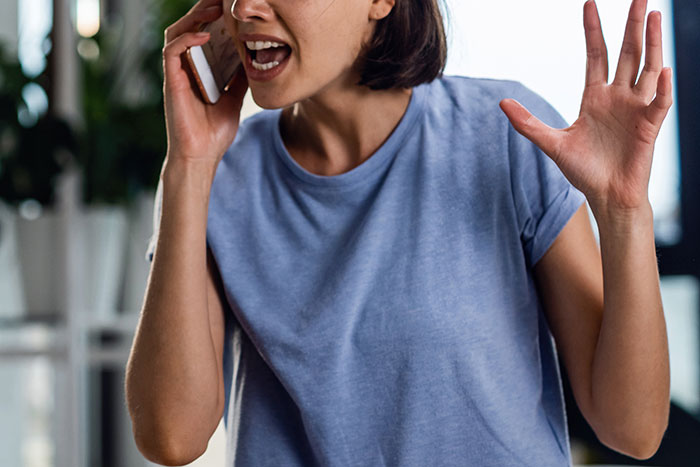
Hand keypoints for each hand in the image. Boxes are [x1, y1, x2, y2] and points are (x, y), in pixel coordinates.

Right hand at [162, 0, 247, 165]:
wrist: (202, 156)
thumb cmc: (215, 132)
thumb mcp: (236, 99)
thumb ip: (240, 78)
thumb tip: (255, 60)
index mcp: (199, 69)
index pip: (203, 33)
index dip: (215, 17)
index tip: (231, 7)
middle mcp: (185, 67)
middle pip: (189, 26)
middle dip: (204, 9)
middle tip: (223, 0)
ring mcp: (176, 73)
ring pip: (177, 32)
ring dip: (194, 17)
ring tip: (214, 8)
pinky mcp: (171, 82)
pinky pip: (172, 51)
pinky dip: (187, 40)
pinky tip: (204, 35)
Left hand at [499, 0, 672, 214]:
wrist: (606, 196)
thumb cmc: (583, 170)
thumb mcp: (551, 144)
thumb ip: (528, 123)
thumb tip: (502, 103)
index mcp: (595, 98)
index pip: (596, 55)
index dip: (593, 30)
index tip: (589, 3)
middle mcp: (618, 97)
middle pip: (627, 53)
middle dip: (630, 25)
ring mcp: (636, 109)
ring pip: (648, 68)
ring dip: (652, 43)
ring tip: (652, 15)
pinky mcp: (649, 126)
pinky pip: (660, 102)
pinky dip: (663, 87)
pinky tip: (664, 70)